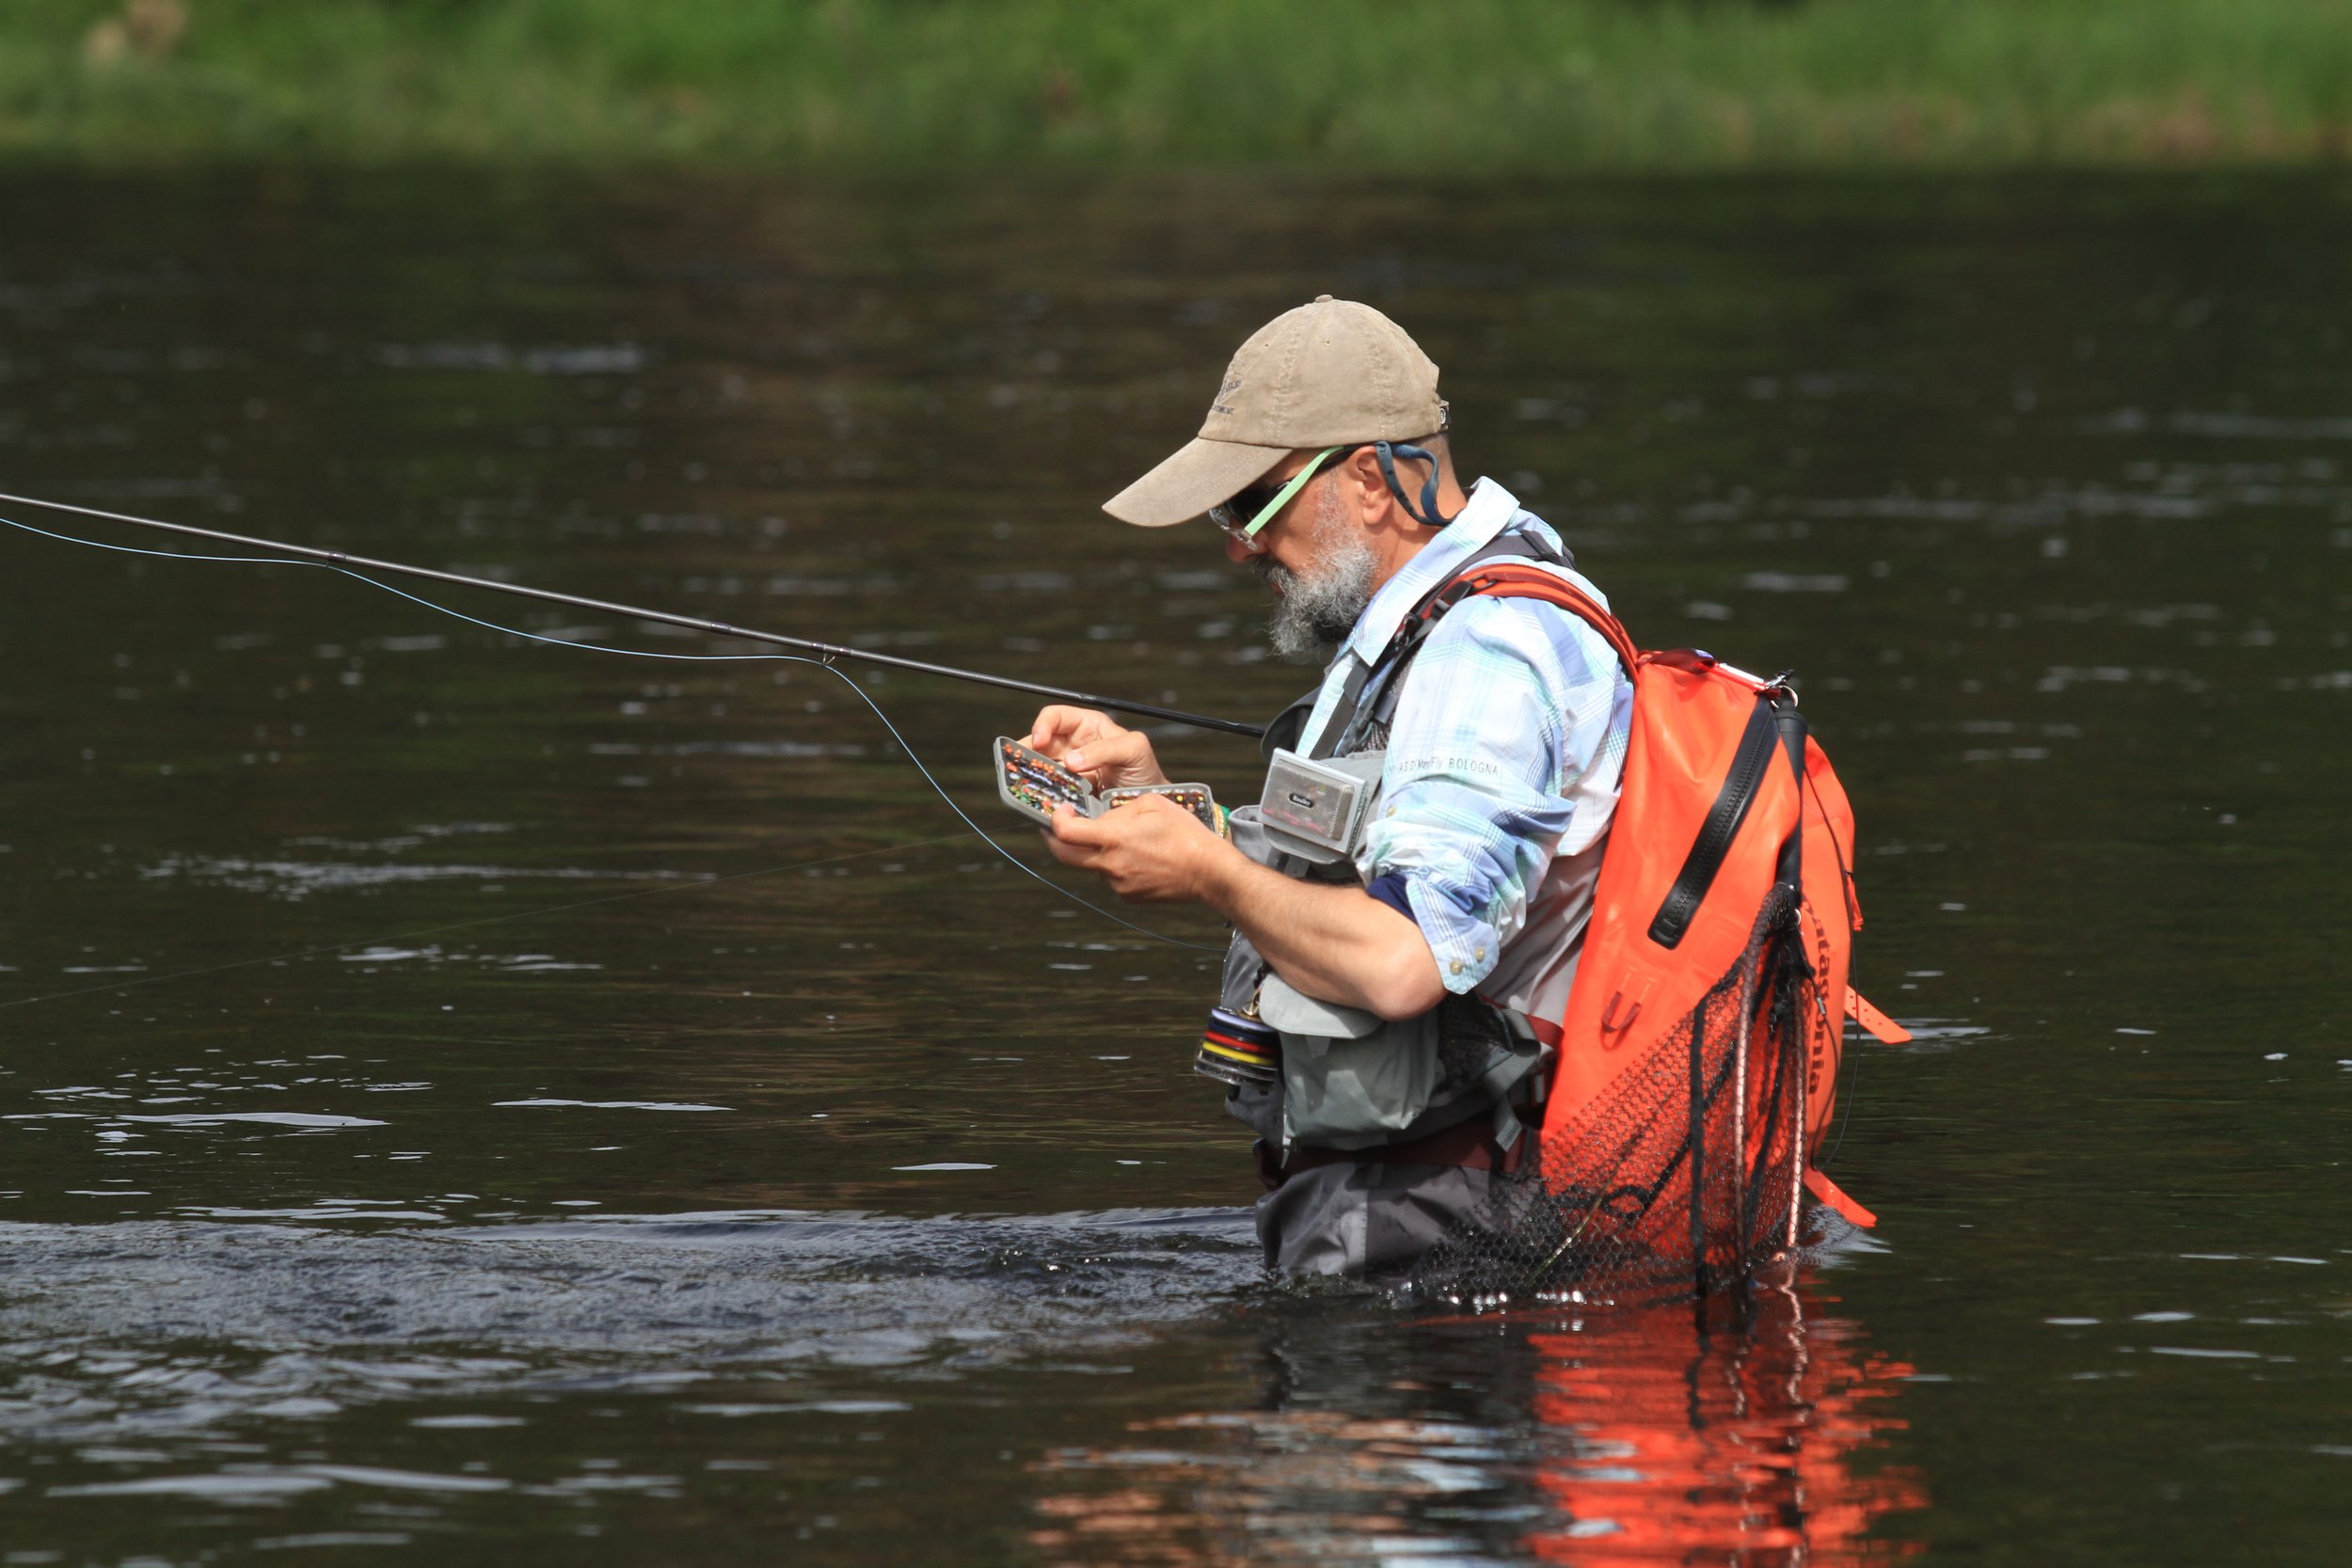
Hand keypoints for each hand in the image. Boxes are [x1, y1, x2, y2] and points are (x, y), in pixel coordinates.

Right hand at [1024, 705, 1167, 788]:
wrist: (1146, 805)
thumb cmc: (1144, 771)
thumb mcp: (1133, 750)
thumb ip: (1105, 749)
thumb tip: (1071, 761)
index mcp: (1087, 727)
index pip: (1055, 717)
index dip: (1043, 725)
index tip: (1039, 742)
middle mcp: (1072, 746)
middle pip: (1038, 743)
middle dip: (1026, 752)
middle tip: (1021, 766)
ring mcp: (1066, 771)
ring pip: (1037, 768)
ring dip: (1029, 774)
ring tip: (1023, 783)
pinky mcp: (1063, 793)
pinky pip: (1044, 790)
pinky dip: (1038, 794)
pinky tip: (1037, 798)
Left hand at [1041, 793, 1223, 902]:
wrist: (1208, 872)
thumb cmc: (1184, 834)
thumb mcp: (1151, 803)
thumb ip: (1118, 810)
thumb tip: (1101, 819)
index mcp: (1114, 839)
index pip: (1066, 833)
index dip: (1056, 819)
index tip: (1061, 810)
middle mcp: (1110, 865)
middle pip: (1064, 856)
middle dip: (1054, 839)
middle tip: (1056, 827)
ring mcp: (1117, 884)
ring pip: (1091, 865)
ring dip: (1095, 851)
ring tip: (1122, 839)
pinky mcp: (1127, 896)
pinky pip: (1110, 877)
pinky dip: (1113, 864)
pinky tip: (1136, 856)